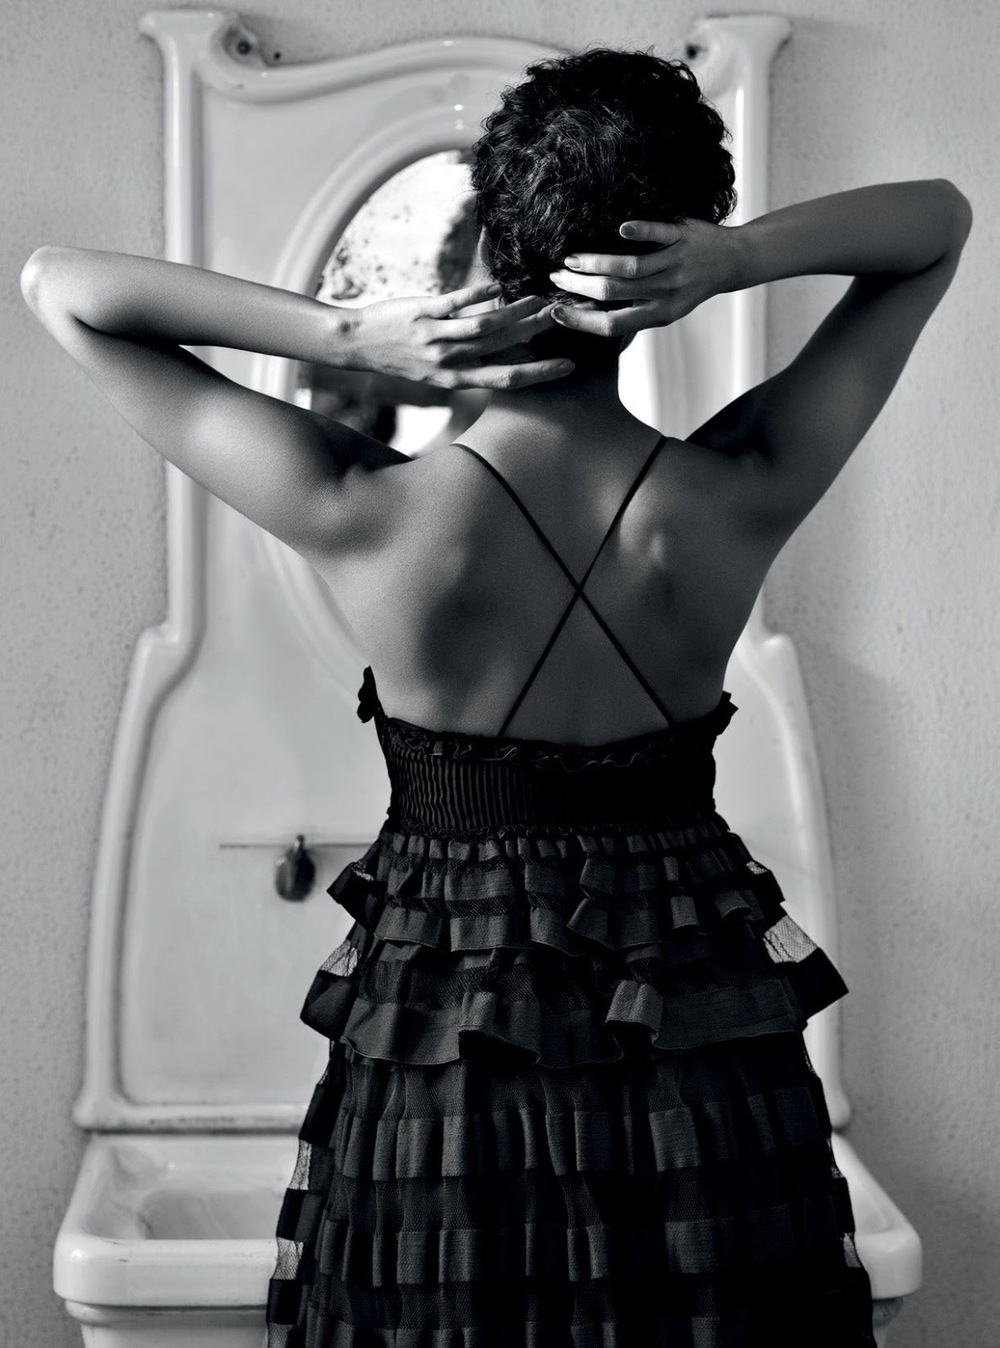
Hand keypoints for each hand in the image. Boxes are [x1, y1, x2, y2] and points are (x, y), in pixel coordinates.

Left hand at [349, 280, 571, 389]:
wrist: (357, 344)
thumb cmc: (399, 357)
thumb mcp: (434, 372)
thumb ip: (467, 365)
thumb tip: (502, 352)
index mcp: (455, 380)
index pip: (506, 380)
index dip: (539, 373)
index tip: (567, 365)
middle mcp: (448, 363)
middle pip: (502, 349)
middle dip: (535, 333)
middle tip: (561, 318)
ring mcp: (435, 338)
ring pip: (484, 326)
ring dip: (514, 312)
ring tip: (537, 298)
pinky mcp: (422, 314)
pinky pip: (456, 304)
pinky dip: (479, 295)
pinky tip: (499, 286)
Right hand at [545, 218, 745, 337]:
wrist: (731, 262)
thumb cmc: (689, 285)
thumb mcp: (666, 308)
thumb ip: (635, 312)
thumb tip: (591, 320)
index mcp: (659, 315)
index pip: (613, 325)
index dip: (581, 321)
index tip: (556, 313)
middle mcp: (667, 293)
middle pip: (613, 293)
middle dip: (579, 286)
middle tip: (556, 277)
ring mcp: (676, 264)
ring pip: (629, 266)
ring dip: (595, 261)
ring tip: (572, 257)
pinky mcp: (683, 237)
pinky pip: (659, 235)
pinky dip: (639, 232)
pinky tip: (620, 229)